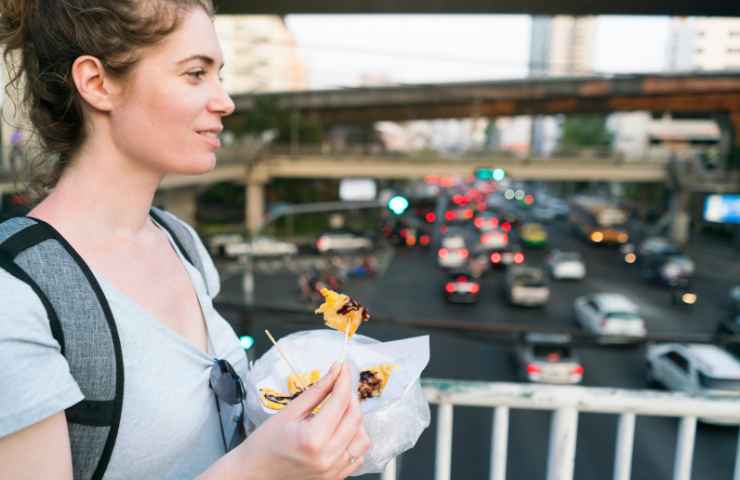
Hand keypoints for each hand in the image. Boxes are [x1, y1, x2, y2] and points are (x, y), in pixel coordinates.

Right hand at [240, 362, 371, 479]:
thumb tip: (335, 372)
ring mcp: (332, 470)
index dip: (344, 380)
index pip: (340, 401)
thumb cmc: (265, 444)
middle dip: (351, 396)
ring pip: (362, 438)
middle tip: (342, 384)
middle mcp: (326, 457)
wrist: (254, 472)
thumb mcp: (290, 411)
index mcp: (313, 438)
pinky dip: (355, 440)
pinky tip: (342, 430)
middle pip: (355, 418)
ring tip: (341, 410)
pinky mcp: (335, 477)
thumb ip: (317, 391)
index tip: (344, 368)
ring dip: (356, 420)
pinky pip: (358, 456)